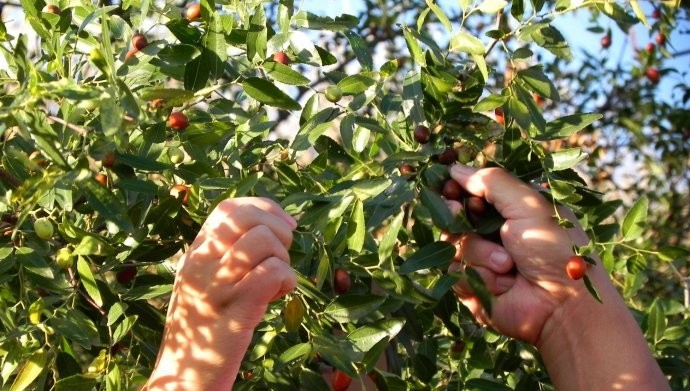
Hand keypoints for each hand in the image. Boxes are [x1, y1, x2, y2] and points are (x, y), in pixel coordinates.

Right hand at [146, 197, 296, 389]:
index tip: (286, 225)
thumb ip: (225, 256)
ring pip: (263, 241)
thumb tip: (269, 227)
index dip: (264, 208)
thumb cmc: (205, 330)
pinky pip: (272, 271)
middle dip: (277, 230)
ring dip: (283, 258)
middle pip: (246, 217)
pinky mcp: (235, 308)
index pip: (229, 207)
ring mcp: (216, 285)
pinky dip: (286, 280)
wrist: (185, 378)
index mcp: (195, 254)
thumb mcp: (206, 284)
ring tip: (277, 282)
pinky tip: (279, 296)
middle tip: (281, 256)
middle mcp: (201, 264)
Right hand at [446, 165, 597, 343]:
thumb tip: (455, 167)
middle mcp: (494, 232)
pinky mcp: (472, 286)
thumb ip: (491, 182)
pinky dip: (477, 275)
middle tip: (457, 211)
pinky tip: (501, 283)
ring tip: (507, 264)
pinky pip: (455, 272)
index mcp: (511, 208)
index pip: (472, 190)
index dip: (457, 187)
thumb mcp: (529, 205)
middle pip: (454, 215)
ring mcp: (482, 260)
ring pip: (453, 244)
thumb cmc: (554, 249)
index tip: (449, 186)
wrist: (562, 306)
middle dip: (456, 214)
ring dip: (479, 252)